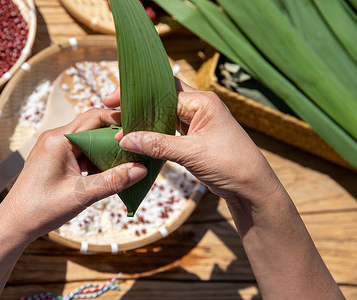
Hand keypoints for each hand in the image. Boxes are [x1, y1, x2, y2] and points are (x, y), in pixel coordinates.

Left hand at [3, 108, 146, 240]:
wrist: (14, 224)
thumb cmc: (41, 209)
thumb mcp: (82, 194)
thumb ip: (113, 181)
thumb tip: (141, 170)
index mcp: (59, 140)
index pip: (94, 117)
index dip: (117, 121)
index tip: (137, 130)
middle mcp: (56, 138)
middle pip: (92, 127)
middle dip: (114, 138)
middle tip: (136, 149)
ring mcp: (55, 148)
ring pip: (88, 141)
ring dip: (105, 151)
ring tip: (125, 163)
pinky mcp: (56, 159)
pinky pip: (81, 152)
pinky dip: (96, 160)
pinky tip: (108, 173)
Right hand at [104, 79, 282, 216]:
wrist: (251, 187)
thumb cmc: (230, 164)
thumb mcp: (190, 153)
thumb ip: (157, 144)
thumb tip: (124, 138)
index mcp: (202, 102)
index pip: (163, 92)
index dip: (136, 98)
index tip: (112, 102)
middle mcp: (200, 107)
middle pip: (162, 99)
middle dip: (138, 104)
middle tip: (112, 109)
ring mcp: (198, 123)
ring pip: (165, 115)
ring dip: (145, 120)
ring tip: (121, 124)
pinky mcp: (195, 138)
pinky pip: (170, 130)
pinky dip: (154, 134)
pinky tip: (139, 138)